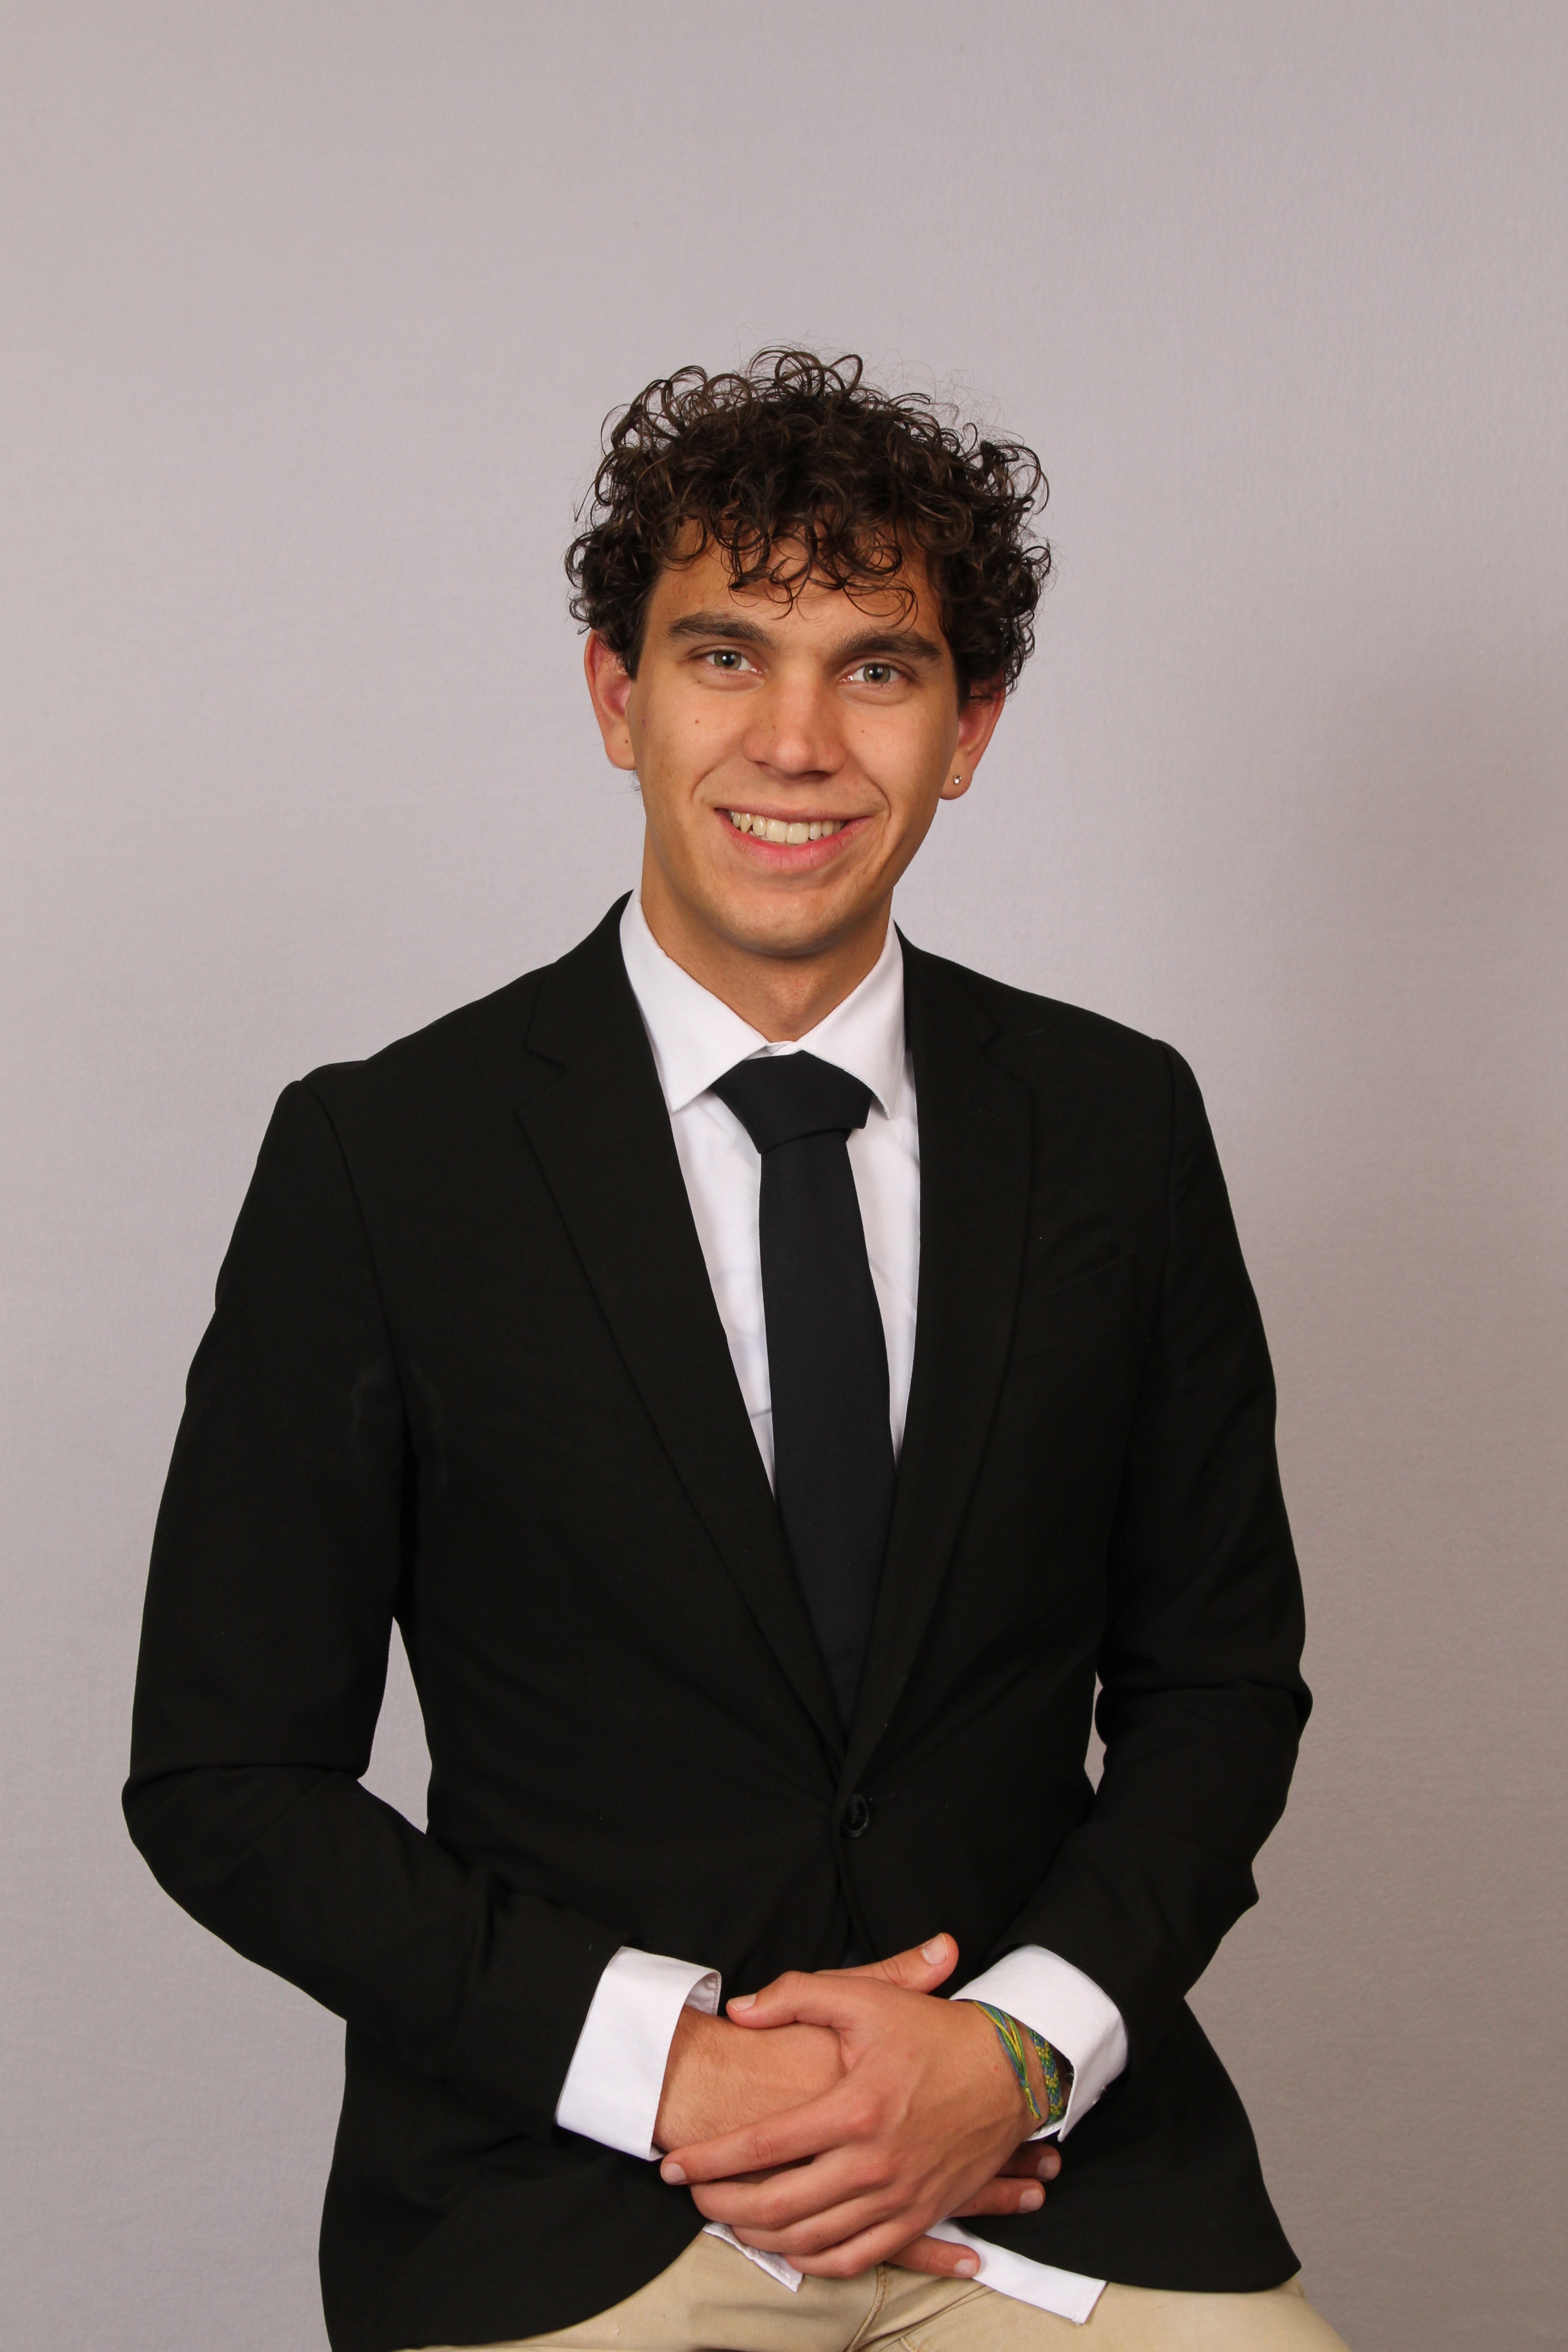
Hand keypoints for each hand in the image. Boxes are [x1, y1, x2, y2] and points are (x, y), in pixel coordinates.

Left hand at [658, 1943, 1055, 2278]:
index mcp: (855, 2109)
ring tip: (728, 2220)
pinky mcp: (920, 2216)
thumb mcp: (865, 1997)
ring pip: (811, 2241)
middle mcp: (874, 2163)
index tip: (674, 2163)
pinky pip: (857, 2259)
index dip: (710, 2158)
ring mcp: (898, 2197)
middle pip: (777, 2206)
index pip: (763, 2146)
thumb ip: (796, 1995)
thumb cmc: (933, 2031)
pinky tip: (789, 2247)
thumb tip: (740, 2009)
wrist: (1010, 2070)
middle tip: (692, 2195)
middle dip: (722, 2206)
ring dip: (759, 2238)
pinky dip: (814, 2261)